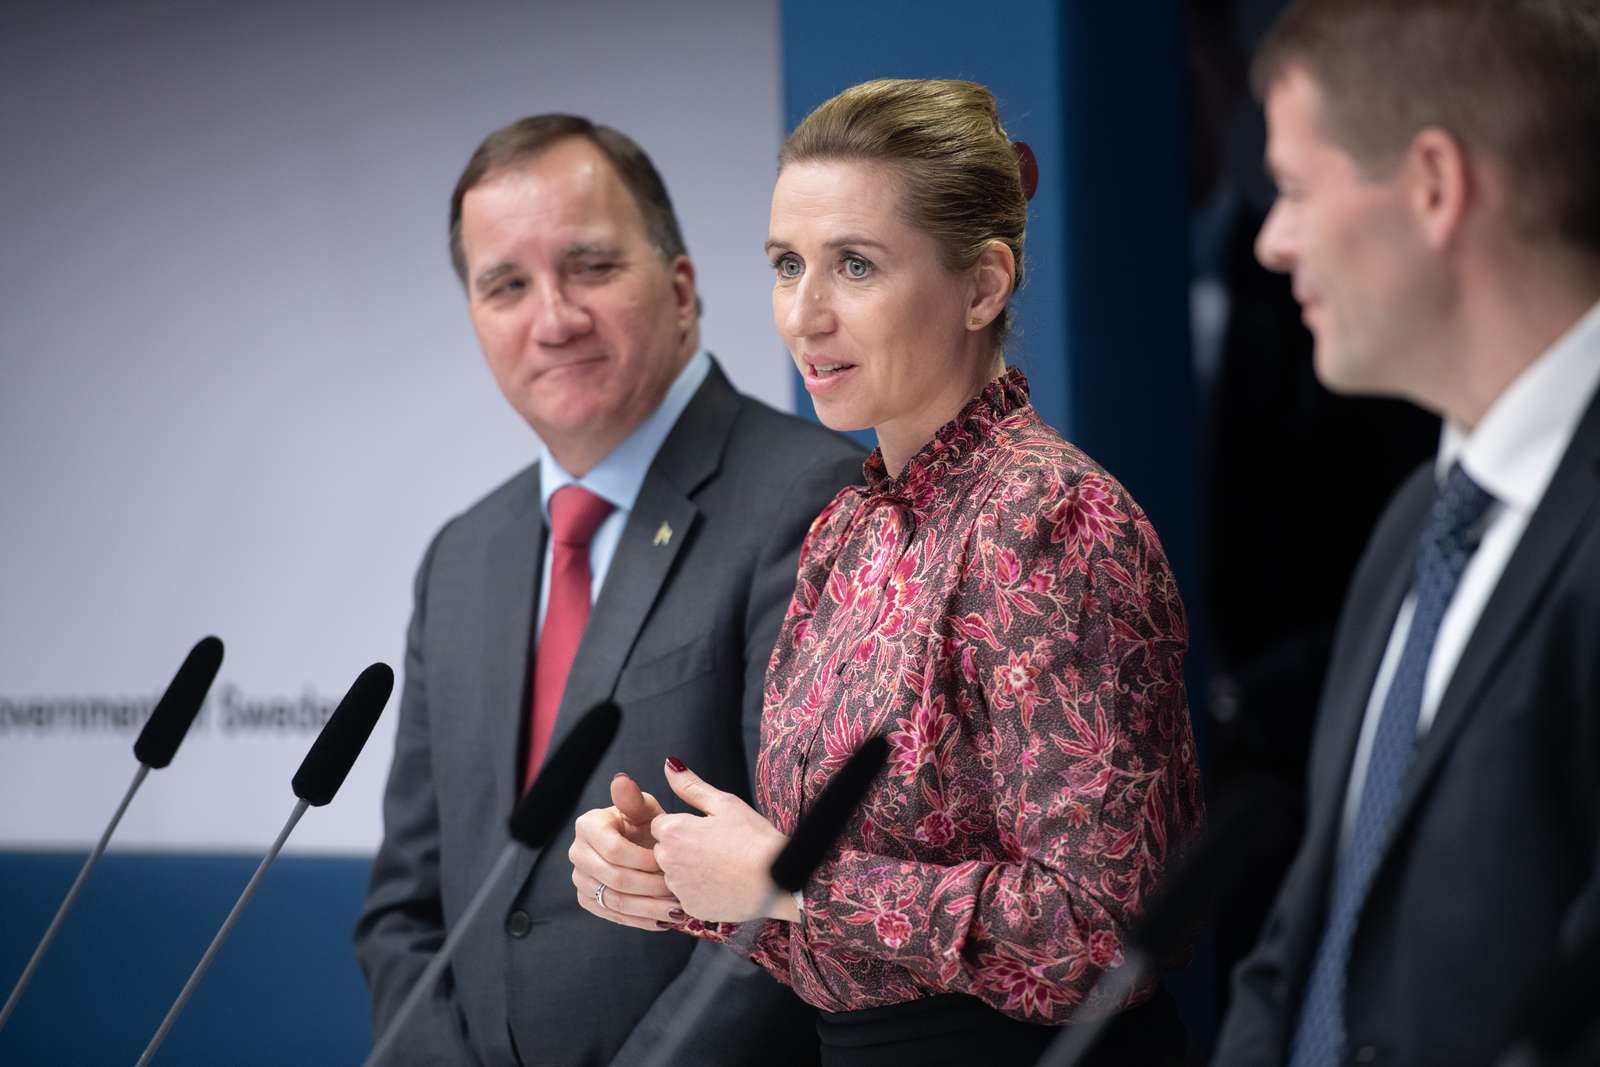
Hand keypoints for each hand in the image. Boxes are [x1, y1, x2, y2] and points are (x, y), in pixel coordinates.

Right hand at [570, 772, 682, 931]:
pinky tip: (664, 920)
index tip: (669, 863)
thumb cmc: (645, 825)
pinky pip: (613, 916)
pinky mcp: (587, 899)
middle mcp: (576, 852)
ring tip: (677, 909)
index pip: (614, 850)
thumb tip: (621, 780)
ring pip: (615, 901)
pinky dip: (640, 920)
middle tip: (677, 890)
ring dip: (649, 908)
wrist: (639, 847)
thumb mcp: (645, 810)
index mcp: (587, 825)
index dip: (643, 860)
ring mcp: (579, 878)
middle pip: (615, 879)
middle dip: (650, 887)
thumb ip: (634, 799)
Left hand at [650, 758, 794, 922]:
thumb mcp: (724, 803)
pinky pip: (686, 897)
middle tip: (714, 847)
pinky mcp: (691, 909)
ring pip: (673, 875)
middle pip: (663, 850)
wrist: (778, 880)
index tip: (703, 830)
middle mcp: (669, 861)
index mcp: (674, 831)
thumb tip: (669, 764)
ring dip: (688, 871)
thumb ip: (690, 785)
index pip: (660, 825)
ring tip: (720, 866)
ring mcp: (679, 888)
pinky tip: (722, 884)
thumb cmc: (754, 838)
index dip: (682, 826)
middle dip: (681, 848)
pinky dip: (699, 892)